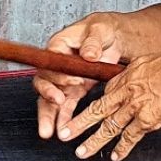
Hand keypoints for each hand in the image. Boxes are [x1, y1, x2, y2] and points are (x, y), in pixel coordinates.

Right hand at [36, 13, 124, 138]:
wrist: (116, 38)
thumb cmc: (104, 29)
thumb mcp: (101, 29)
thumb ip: (94, 41)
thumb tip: (89, 55)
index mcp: (59, 45)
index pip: (51, 62)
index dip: (59, 75)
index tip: (73, 83)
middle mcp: (58, 64)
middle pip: (44, 83)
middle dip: (46, 99)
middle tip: (54, 110)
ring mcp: (64, 79)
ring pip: (50, 99)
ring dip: (48, 115)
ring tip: (48, 132)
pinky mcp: (73, 90)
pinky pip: (64, 107)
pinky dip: (62, 119)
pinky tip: (62, 130)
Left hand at [58, 52, 160, 160]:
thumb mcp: (155, 61)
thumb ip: (143, 71)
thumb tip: (140, 76)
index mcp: (128, 76)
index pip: (107, 91)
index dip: (98, 103)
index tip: (89, 112)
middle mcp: (127, 92)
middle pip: (98, 109)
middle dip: (79, 123)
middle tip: (64, 134)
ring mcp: (135, 107)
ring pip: (109, 127)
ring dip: (93, 141)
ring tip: (81, 153)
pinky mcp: (146, 121)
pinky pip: (130, 137)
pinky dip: (122, 148)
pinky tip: (115, 157)